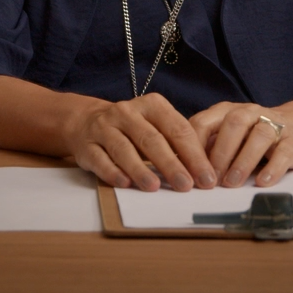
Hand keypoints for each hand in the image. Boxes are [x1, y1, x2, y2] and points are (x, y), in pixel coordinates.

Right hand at [61, 93, 217, 191]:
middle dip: (171, 164)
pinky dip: (112, 172)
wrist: (86, 121)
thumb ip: (177, 144)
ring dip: (140, 169)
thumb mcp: (156, 126)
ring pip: (123, 149)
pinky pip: (100, 159)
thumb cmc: (133, 129)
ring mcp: (104, 128)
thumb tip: (205, 173)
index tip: (206, 177)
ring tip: (154, 187)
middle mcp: (126, 113)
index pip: (177, 129)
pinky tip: (124, 184)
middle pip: (151, 139)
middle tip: (186, 186)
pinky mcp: (86, 145)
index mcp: (152, 105)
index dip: (193, 154)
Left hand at [189, 101, 292, 186]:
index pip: (204, 122)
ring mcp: (274, 124)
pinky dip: (273, 168)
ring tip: (232, 183)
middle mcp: (250, 112)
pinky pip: (284, 152)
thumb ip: (207, 148)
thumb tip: (178, 170)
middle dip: (219, 153)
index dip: (193, 146)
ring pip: (259, 135)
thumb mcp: (228, 137)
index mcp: (227, 111)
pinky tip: (262, 182)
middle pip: (233, 125)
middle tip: (210, 180)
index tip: (186, 171)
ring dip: (243, 160)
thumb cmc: (253, 136)